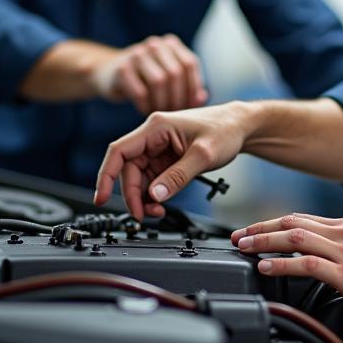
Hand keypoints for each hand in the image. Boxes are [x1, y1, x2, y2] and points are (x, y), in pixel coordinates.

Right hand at [92, 34, 207, 113]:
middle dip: (177, 98)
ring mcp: (136, 54)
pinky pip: (140, 92)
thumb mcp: (168, 78)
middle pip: (175, 73)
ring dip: (162, 103)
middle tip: (174, 113)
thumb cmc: (145, 79)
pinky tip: (145, 111)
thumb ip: (187, 85)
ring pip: (158, 81)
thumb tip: (202, 97)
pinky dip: (146, 105)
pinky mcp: (121, 69)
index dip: (192, 87)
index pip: (189, 63)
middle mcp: (154, 45)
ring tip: (160, 112)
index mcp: (170, 44)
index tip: (190, 106)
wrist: (108, 74)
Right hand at [94, 104, 248, 215]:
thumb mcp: (203, 155)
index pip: (119, 151)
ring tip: (158, 212)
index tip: (101, 198)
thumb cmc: (225, 129)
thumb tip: (155, 196)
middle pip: (128, 170)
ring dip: (143, 198)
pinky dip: (154, 194)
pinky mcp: (167, 158)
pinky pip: (152, 179)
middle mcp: (153, 136)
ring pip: (139, 177)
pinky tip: (163, 204)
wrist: (241, 126)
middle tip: (145, 216)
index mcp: (156, 127)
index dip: (106, 176)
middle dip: (133, 195)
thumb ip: (178, 176)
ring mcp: (159, 148)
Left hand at [233, 213, 342, 318]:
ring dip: (264, 242)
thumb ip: (341, 250)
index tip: (251, 230)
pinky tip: (266, 267)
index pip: (299, 220)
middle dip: (259, 229)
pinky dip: (282, 264)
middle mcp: (342, 235)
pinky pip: (307, 265)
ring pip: (294, 239)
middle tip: (238, 237)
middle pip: (291, 224)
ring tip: (245, 248)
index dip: (270, 224)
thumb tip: (316, 258)